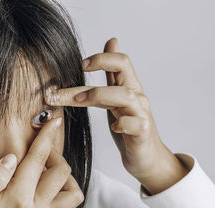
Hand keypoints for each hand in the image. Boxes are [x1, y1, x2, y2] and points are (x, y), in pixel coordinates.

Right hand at [0, 118, 83, 207]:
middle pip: (62, 174)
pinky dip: (65, 201)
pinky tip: (48, 196)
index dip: (47, 136)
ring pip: (73, 196)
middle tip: (40, 153)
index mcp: (17, 198)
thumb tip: (12, 157)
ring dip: (66, 180)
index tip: (54, 122)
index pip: (38, 159)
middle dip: (55, 155)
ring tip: (47, 175)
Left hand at [45, 37, 188, 194]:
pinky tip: (113, 127)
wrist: (147, 158)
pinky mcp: (142, 134)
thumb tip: (111, 41)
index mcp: (129, 87)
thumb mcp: (117, 97)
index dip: (101, 57)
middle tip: (67, 80)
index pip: (120, 61)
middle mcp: (137, 96)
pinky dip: (123, 124)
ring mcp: (141, 114)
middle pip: (123, 69)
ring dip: (99, 94)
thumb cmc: (130, 127)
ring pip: (126, 95)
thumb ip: (112, 73)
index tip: (80, 63)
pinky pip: (135, 124)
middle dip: (97, 66)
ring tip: (80, 99)